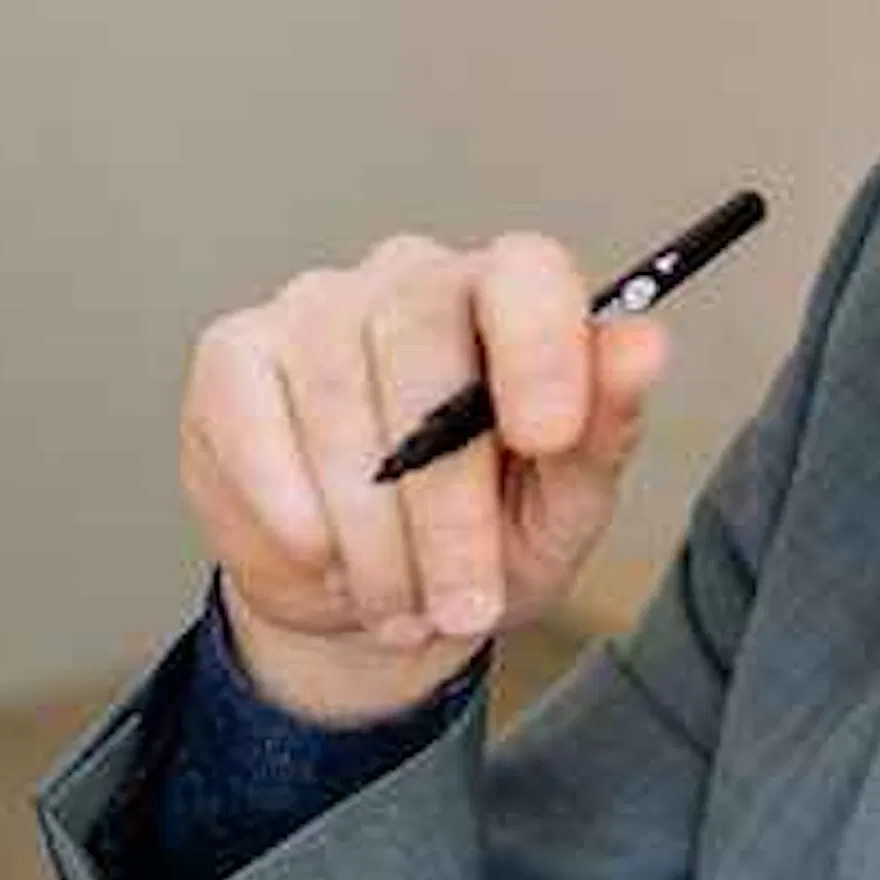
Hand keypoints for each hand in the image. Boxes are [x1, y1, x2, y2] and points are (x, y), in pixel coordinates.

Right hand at [180, 232, 677, 726]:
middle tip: (461, 605)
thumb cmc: (481, 543)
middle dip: (445, 507)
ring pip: (338, 409)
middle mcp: (407, 279)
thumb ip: (602, 428)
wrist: (375, 606)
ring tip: (397, 604)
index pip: (525, 273)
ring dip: (370, 537)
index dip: (539, 347)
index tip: (547, 438)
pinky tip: (320, 559)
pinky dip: (289, 510)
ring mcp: (312, 309)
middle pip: (423, 355)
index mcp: (505, 297)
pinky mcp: (233, 357)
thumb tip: (646, 343)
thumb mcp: (560, 508)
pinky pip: (255, 426)